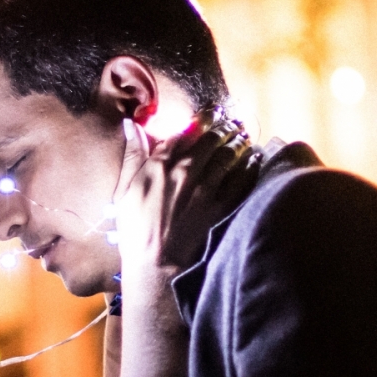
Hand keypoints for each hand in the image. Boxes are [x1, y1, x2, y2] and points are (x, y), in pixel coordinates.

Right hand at [114, 111, 258, 284]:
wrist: (157, 264)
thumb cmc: (135, 230)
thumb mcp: (123, 190)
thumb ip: (132, 155)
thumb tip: (130, 125)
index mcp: (161, 164)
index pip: (187, 130)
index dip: (203, 118)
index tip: (212, 111)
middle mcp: (187, 170)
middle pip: (212, 139)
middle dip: (225, 126)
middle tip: (233, 121)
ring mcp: (207, 188)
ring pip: (229, 155)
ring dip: (238, 142)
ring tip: (243, 135)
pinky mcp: (222, 206)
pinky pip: (241, 179)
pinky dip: (249, 166)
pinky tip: (253, 160)